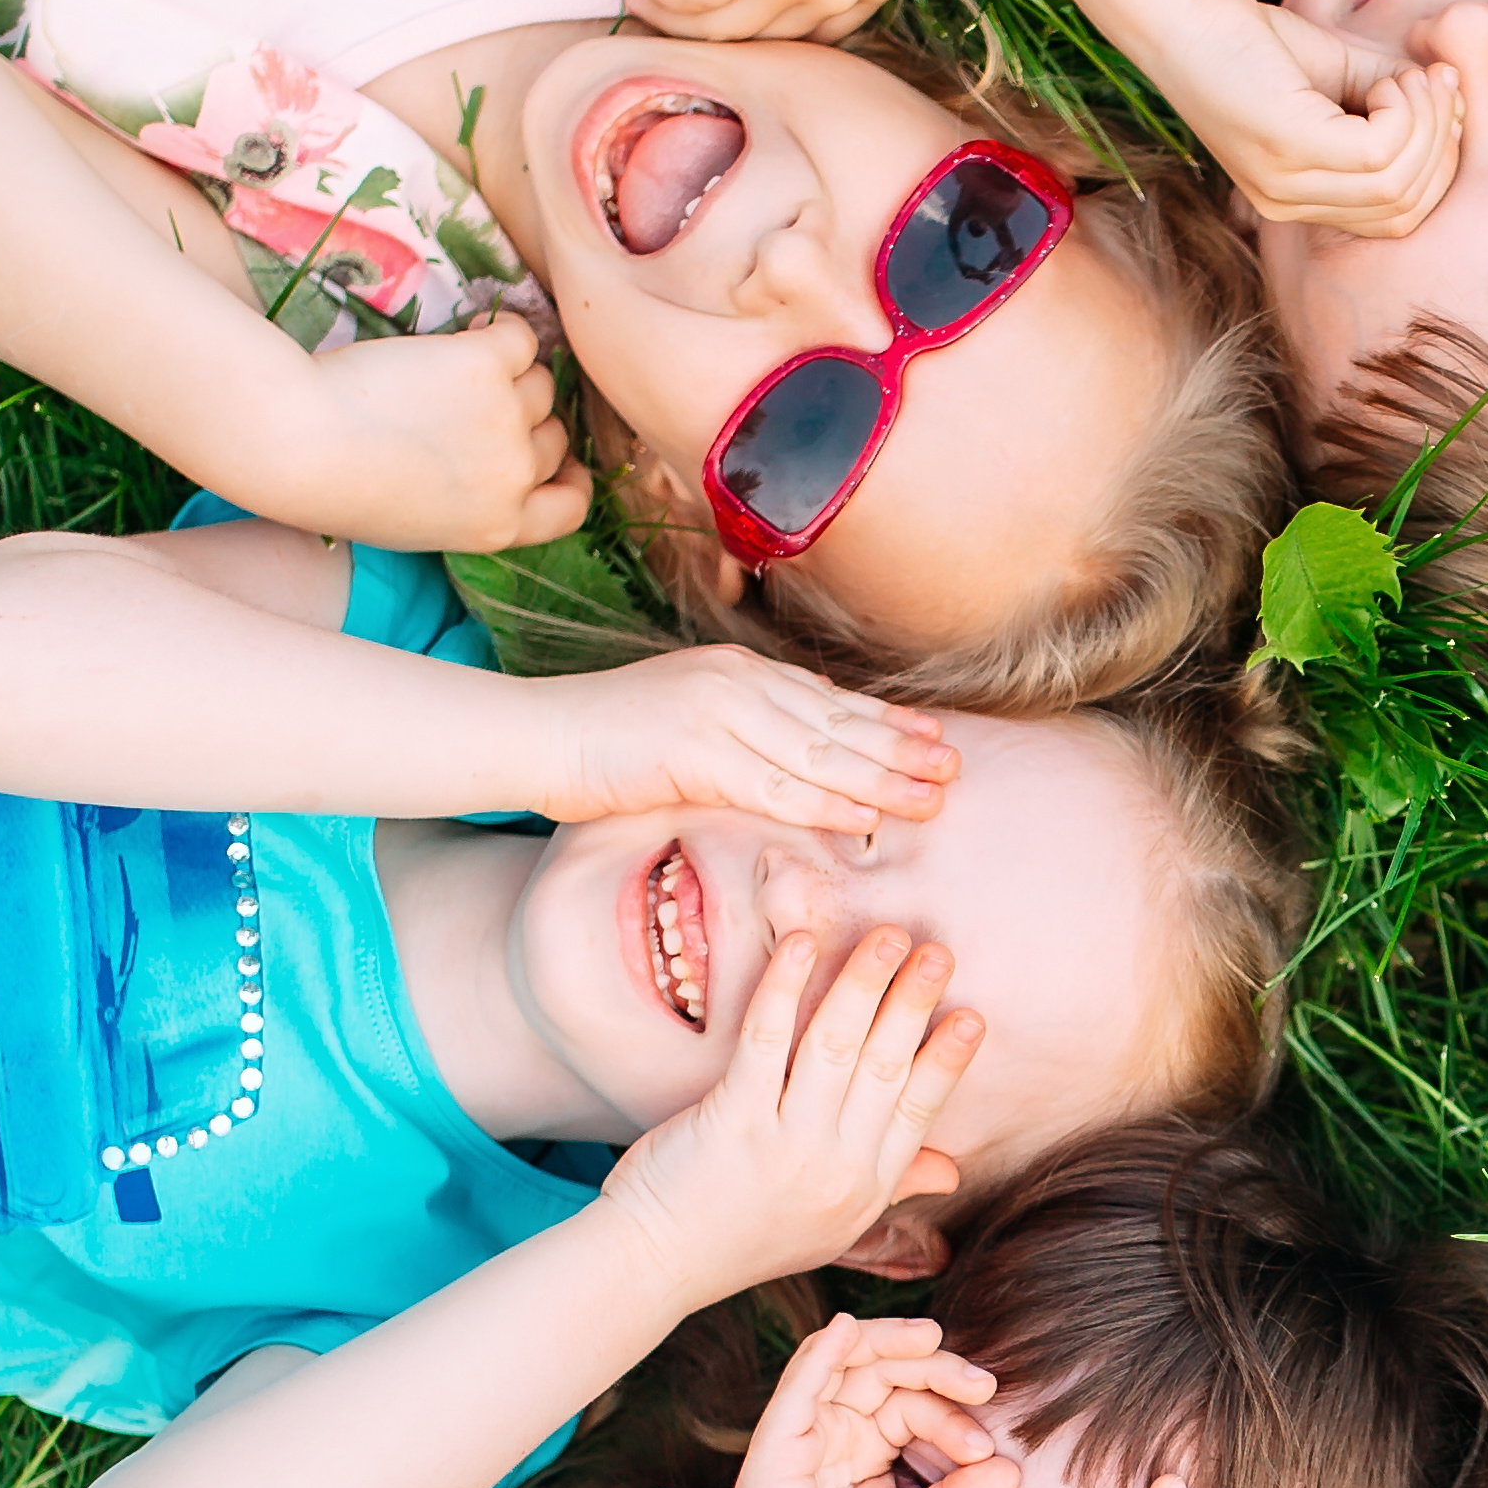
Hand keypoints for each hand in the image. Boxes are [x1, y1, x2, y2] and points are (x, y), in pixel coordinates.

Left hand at [250, 316, 589, 549]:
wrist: (299, 442)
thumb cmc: (335, 486)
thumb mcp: (418, 523)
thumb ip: (468, 504)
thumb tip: (488, 464)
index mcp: (500, 526)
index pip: (572, 506)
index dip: (566, 478)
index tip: (553, 462)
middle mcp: (514, 476)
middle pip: (553, 439)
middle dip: (524, 422)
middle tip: (473, 407)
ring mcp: (506, 418)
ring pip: (540, 385)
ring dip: (510, 375)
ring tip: (456, 371)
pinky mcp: (485, 364)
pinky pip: (519, 338)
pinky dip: (502, 332)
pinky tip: (469, 333)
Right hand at [541, 645, 954, 831]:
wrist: (533, 733)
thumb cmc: (600, 739)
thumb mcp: (681, 721)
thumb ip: (735, 734)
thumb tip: (784, 759)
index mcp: (735, 669)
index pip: (826, 698)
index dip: (884, 720)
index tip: (932, 735)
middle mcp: (736, 682)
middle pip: (837, 721)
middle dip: (901, 746)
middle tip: (953, 766)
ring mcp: (718, 714)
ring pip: (820, 753)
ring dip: (882, 778)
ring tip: (932, 796)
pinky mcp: (697, 754)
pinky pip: (777, 786)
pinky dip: (827, 803)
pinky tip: (866, 818)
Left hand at [601, 921, 981, 1287]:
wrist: (658, 1264)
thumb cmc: (739, 1238)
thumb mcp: (829, 1225)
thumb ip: (892, 1186)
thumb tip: (951, 1170)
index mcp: (865, 1188)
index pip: (919, 1112)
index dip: (948, 1060)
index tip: (972, 1016)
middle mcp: (835, 1166)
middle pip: (886, 1067)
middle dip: (915, 1002)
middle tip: (937, 952)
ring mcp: (785, 1142)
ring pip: (837, 1045)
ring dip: (866, 982)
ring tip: (889, 937)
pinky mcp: (733, 1119)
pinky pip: (768, 1040)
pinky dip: (786, 986)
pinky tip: (802, 945)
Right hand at [709, 1316, 1014, 1487]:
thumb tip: (1011, 1467)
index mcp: (862, 1446)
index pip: (912, 1404)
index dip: (952, 1415)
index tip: (987, 1448)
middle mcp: (832, 1430)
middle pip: (885, 1371)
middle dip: (936, 1368)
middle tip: (984, 1385)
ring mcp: (802, 1431)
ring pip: (845, 1360)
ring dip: (888, 1341)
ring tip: (932, 1337)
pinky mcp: (775, 1441)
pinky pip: (799, 1382)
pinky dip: (823, 1351)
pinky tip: (850, 1329)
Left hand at [1149, 0, 1463, 238]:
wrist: (1179, 14)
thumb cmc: (1251, 37)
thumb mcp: (1336, 70)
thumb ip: (1391, 93)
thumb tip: (1451, 96)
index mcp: (1297, 198)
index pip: (1396, 218)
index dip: (1437, 165)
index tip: (1441, 101)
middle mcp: (1288, 204)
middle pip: (1405, 208)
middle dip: (1440, 146)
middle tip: (1435, 84)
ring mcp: (1285, 183)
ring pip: (1398, 184)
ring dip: (1425, 125)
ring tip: (1409, 79)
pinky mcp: (1287, 147)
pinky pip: (1379, 152)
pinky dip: (1402, 111)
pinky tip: (1386, 81)